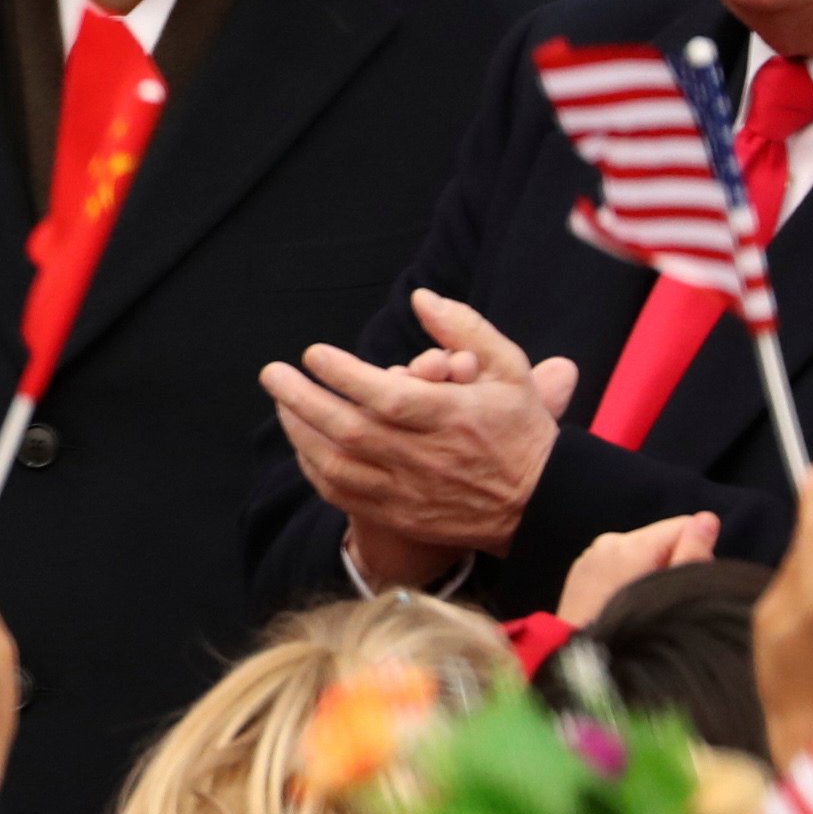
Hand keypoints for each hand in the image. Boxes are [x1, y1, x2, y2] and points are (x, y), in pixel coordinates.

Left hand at [259, 290, 573, 577]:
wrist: (540, 504)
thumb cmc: (520, 429)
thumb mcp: (509, 368)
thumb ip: (464, 328)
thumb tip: (420, 297)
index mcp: (453, 417)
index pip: (386, 396)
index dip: (343, 375)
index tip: (313, 353)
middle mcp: (426, 457)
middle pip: (349, 431)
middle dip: (302, 400)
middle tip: (272, 373)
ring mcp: (410, 492)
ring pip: (338, 466)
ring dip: (301, 434)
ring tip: (281, 404)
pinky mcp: (401, 516)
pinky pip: (344, 495)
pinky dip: (315, 470)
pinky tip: (303, 445)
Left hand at [557, 511, 720, 626]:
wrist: (578, 661)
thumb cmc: (634, 635)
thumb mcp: (672, 594)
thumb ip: (692, 555)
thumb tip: (708, 519)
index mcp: (631, 545)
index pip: (683, 525)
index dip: (695, 553)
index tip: (685, 585)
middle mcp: (608, 542)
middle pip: (660, 539)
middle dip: (670, 564)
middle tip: (664, 602)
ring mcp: (590, 556)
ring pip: (638, 552)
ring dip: (648, 572)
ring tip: (642, 608)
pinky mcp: (580, 571)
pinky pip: (616, 563)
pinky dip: (626, 578)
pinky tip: (622, 606)